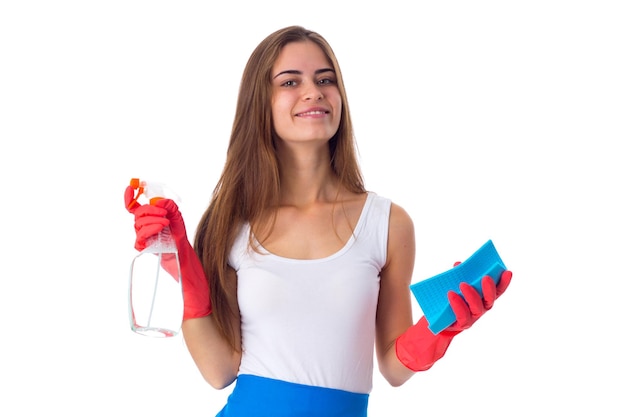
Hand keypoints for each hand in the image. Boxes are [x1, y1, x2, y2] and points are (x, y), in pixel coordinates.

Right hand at [124, 185, 211, 319]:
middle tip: (163, 216)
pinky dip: (148, 231)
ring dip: (150, 220)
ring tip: (165, 224)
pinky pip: (141, 241)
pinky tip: (159, 230)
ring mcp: (152, 250)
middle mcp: (151, 242)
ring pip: (138, 227)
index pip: (138, 214)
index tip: (130, 187)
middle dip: (148, 211)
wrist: (196, 296)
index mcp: (157, 235)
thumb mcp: (185, 239)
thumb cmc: (192, 272)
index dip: (131, 200)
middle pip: (137, 217)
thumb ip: (175, 221)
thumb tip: (166, 203)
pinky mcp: (154, 258)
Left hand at [446, 268, 512, 331]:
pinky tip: (451, 294)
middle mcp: (482, 307)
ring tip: (462, 284)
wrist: (440, 319)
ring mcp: (473, 317)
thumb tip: (459, 264)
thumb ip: (460, 275)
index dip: (503, 282)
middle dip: (489, 288)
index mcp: (484, 297)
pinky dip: (457, 304)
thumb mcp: (456, 284)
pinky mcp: (462, 323)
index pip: (498, 290)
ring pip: (477, 307)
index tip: (507, 272)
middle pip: (490, 299)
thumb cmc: (453, 299)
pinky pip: (462, 315)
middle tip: (486, 277)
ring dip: (471, 295)